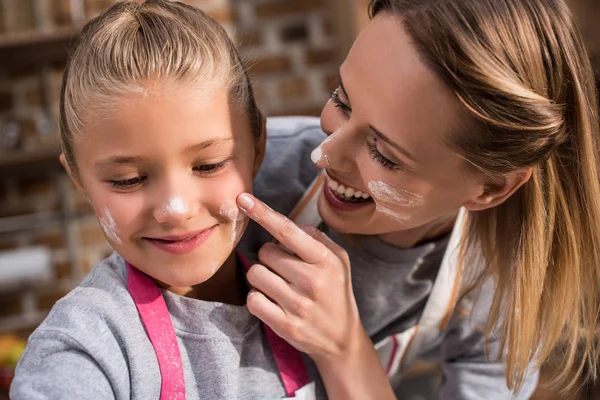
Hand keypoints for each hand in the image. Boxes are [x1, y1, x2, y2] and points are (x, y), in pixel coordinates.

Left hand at [236, 193, 368, 363]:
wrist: (342, 338)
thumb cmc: (336, 291)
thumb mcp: (338, 260)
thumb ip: (314, 237)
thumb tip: (283, 225)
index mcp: (325, 259)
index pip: (287, 231)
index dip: (263, 212)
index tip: (243, 199)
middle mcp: (312, 281)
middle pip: (265, 252)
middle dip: (271, 257)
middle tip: (287, 270)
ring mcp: (297, 304)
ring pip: (255, 274)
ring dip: (263, 277)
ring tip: (281, 286)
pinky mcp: (284, 324)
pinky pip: (253, 300)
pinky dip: (259, 298)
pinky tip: (274, 302)